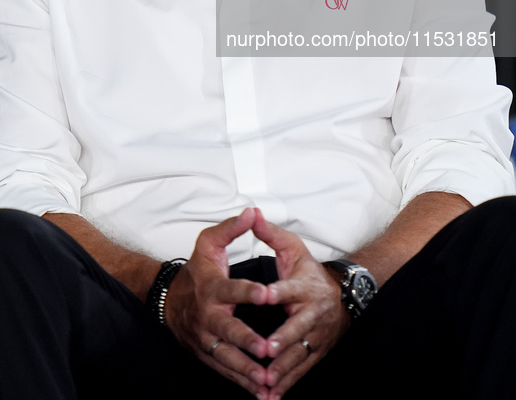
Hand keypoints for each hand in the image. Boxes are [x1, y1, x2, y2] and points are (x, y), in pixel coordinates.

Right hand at [164, 208, 272, 396]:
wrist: (168, 300)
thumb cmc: (196, 270)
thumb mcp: (209, 243)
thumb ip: (232, 228)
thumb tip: (251, 212)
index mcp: (212, 287)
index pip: (231, 288)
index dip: (248, 291)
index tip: (267, 294)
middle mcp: (208, 315)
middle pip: (228, 330)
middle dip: (247, 341)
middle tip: (266, 348)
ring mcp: (206, 338)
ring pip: (226, 357)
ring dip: (246, 370)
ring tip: (266, 380)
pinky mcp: (206, 354)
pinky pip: (224, 371)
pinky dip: (241, 383)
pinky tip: (260, 392)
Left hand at [252, 208, 350, 398]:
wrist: (343, 295)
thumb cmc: (310, 271)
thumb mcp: (293, 248)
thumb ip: (270, 234)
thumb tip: (252, 213)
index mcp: (304, 286)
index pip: (290, 288)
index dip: (278, 291)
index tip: (264, 296)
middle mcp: (312, 312)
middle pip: (297, 327)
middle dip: (282, 339)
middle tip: (265, 349)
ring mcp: (316, 335)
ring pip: (299, 354)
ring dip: (283, 368)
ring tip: (266, 381)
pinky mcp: (316, 352)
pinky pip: (302, 370)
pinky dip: (289, 383)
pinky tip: (273, 395)